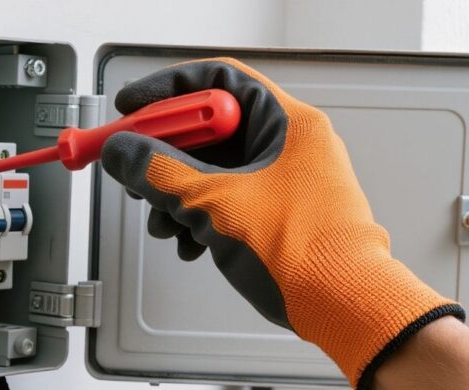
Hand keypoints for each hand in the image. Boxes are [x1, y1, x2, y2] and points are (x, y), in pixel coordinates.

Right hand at [100, 58, 462, 388]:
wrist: (344, 306)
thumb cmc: (304, 252)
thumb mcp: (214, 204)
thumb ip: (160, 173)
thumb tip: (124, 152)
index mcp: (286, 122)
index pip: (218, 80)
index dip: (168, 90)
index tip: (134, 108)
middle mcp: (290, 144)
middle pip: (211, 129)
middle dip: (166, 154)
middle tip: (136, 168)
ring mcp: (287, 179)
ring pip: (216, 168)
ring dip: (178, 193)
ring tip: (163, 220)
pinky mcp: (281, 212)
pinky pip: (229, 197)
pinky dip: (201, 215)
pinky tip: (189, 241)